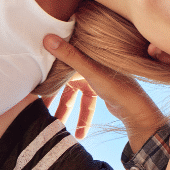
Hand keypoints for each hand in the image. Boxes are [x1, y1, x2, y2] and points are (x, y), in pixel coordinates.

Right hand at [43, 34, 164, 148]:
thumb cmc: (117, 86)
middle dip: (51, 96)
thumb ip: (69, 56)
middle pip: (64, 80)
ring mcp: (95, 76)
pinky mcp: (100, 89)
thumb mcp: (90, 71)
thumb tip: (47, 38)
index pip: (61, 59)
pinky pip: (84, 102)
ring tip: (54, 124)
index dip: (46, 69)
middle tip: (36, 108)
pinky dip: (81, 116)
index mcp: (88, 53)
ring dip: (65, 110)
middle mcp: (91, 62)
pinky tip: (78, 132)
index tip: (31, 81)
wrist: (138, 108)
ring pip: (73, 95)